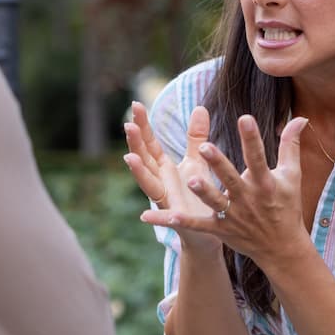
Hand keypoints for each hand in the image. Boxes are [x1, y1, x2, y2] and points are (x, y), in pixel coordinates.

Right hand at [123, 103, 221, 253]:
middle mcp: (160, 182)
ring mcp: (165, 201)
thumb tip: (199, 107)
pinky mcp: (176, 220)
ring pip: (148, 185)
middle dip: (135, 143)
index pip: (150, 143)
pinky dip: (155, 218)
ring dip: (138, 173)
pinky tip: (143, 216)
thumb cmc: (198, 194)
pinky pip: (164, 219)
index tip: (136, 105)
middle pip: (144, 160)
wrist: (206, 229)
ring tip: (129, 159)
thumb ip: (195, 137)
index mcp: (164, 167)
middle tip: (128, 125)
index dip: (142, 125)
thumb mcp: (197, 161)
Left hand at [139, 114, 311, 267]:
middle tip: (205, 147)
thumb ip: (291, 145)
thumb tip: (300, 118)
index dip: (252, 138)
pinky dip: (182, 221)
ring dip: (203, 192)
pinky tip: (164, 215)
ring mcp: (234, 215)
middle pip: (232, 178)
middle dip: (219, 164)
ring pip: (215, 202)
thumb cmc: (286, 205)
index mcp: (265, 183)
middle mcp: (248, 198)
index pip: (258, 157)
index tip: (245, 118)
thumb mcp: (291, 175)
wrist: (282, 248)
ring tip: (190, 181)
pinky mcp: (221, 229)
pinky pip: (199, 225)